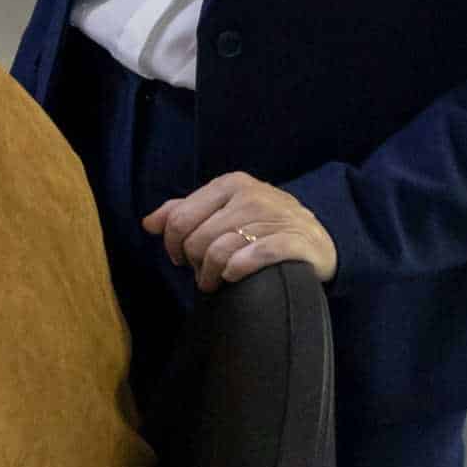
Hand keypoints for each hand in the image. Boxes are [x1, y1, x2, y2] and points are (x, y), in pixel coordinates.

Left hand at [142, 172, 336, 291]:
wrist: (318, 240)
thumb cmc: (262, 227)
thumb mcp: (223, 212)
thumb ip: (184, 213)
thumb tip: (149, 223)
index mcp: (230, 184)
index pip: (180, 218)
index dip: (172, 244)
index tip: (180, 259)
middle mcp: (252, 195)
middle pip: (197, 239)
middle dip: (193, 263)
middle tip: (201, 274)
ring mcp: (275, 217)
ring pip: (220, 251)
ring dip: (211, 274)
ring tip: (215, 281)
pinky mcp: (295, 240)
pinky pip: (254, 257)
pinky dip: (237, 270)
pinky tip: (233, 276)